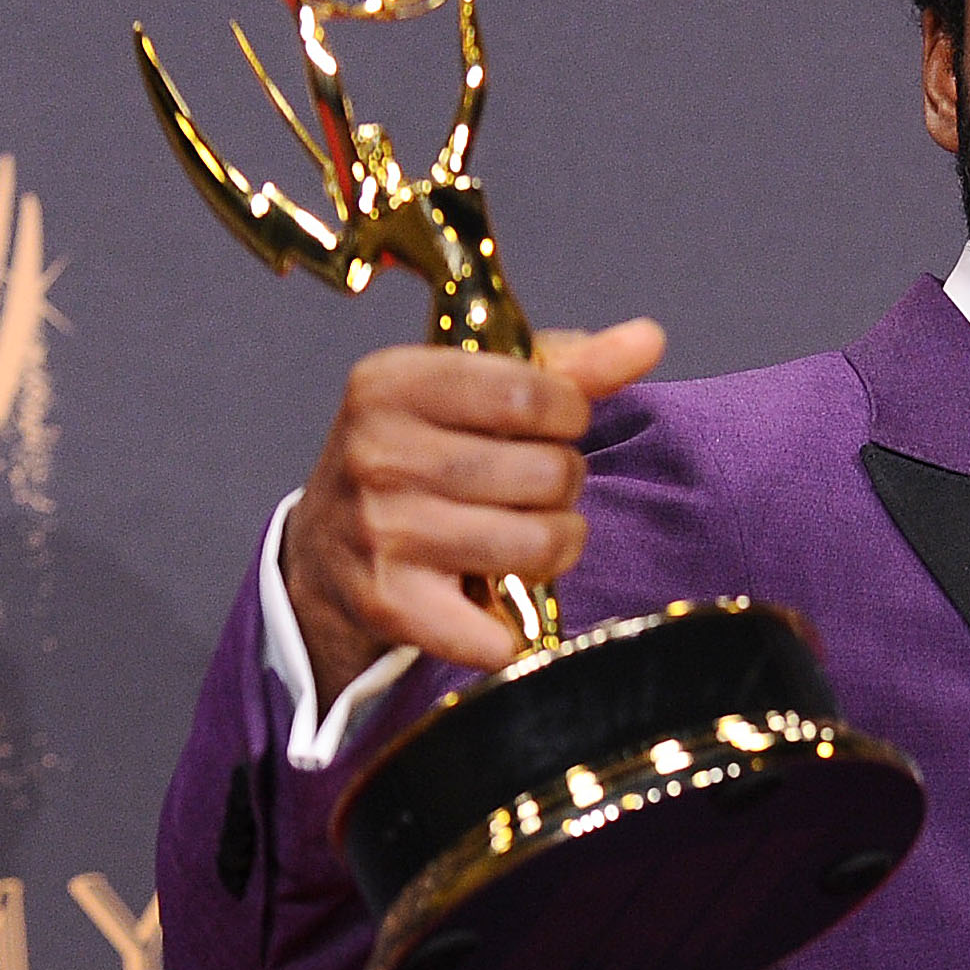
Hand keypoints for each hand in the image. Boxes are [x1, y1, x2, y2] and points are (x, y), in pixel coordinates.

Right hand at [281, 317, 665, 680]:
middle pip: (545, 473)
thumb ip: (566, 368)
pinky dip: (509, 628)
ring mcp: (382, 531)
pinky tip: (490, 601)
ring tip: (524, 538)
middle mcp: (379, 453)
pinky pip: (495, 631)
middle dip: (562, 485)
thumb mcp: (471, 395)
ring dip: (553, 548)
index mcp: (393, 383)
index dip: (568, 414)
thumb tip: (648, 339)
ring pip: (538, 545)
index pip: (529, 392)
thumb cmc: (417, 460)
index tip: (553, 425)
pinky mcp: (390, 605)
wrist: (320, 555)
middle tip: (533, 491)